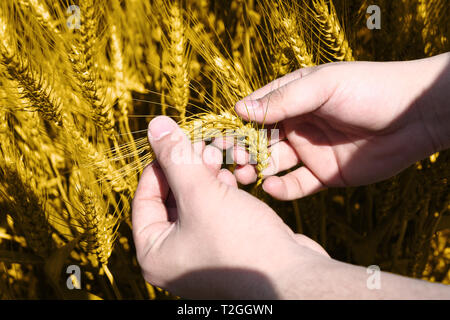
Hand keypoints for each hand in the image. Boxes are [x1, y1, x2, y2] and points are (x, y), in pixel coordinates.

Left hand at [132, 116, 328, 298]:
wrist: (292, 277)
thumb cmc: (240, 240)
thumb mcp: (201, 193)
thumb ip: (176, 158)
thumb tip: (155, 124)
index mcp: (154, 252)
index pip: (145, 196)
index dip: (160, 164)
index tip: (177, 140)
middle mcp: (174, 257)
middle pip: (171, 198)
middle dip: (188, 168)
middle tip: (205, 148)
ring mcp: (201, 254)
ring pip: (196, 202)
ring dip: (208, 176)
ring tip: (222, 159)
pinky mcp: (226, 247)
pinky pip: (215, 212)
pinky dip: (222, 192)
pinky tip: (235, 179)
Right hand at [233, 54, 449, 199]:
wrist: (415, 117)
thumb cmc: (369, 89)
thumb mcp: (323, 86)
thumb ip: (282, 100)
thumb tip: (239, 110)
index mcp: (293, 97)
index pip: (256, 111)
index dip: (236, 124)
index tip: (218, 138)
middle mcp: (297, 125)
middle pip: (260, 140)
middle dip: (243, 150)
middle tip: (232, 161)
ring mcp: (310, 151)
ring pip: (274, 163)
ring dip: (257, 170)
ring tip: (245, 175)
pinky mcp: (324, 174)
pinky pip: (297, 184)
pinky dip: (282, 188)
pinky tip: (272, 187)